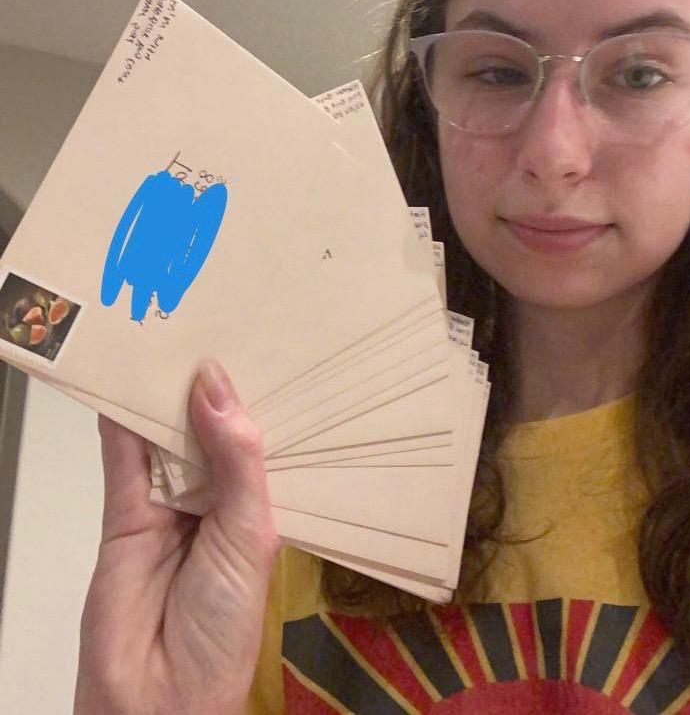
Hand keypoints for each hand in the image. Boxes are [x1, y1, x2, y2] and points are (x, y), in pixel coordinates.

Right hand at [73, 360, 278, 714]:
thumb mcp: (249, 532)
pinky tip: (126, 379)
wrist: (157, 699)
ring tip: (170, 334)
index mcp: (257, 501)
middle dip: (208, 385)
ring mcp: (171, 501)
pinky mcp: (126, 511)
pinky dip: (122, 420)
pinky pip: (124, 457)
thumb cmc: (224, 621)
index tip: (262, 337)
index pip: (258, 436)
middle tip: (211, 319)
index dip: (258, 392)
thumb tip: (214, 382)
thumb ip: (236, 459)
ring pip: (166, 435)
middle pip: (209, 429)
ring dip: (164, 393)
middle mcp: (216, 495)